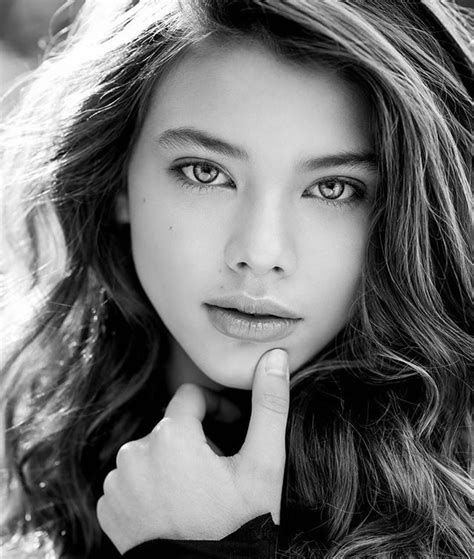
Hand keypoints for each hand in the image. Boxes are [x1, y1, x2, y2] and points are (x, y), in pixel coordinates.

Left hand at [96, 348, 288, 553]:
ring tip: (196, 494)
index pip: (191, 395)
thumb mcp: (264, 466)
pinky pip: (131, 480)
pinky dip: (150, 486)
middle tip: (219, 473)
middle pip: (172, 426)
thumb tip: (275, 356)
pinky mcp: (108, 508)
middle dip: (196, 440)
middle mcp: (134, 452)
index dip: (216, 408)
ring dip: (172, 463)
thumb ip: (270, 405)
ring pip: (151, 453)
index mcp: (171, 434)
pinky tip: (172, 509)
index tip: (231, 430)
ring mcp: (117, 482)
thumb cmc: (239, 526)